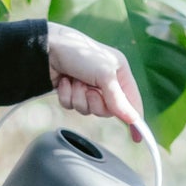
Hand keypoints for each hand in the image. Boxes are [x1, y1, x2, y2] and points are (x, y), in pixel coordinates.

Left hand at [47, 24, 144, 139]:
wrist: (47, 47)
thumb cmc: (80, 53)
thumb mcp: (104, 74)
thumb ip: (118, 99)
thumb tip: (133, 119)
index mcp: (119, 72)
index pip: (132, 101)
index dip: (135, 119)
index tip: (138, 138)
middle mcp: (106, 80)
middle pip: (107, 110)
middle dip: (95, 103)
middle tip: (89, 90)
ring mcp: (88, 86)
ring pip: (87, 110)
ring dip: (79, 97)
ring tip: (74, 81)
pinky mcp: (72, 91)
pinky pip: (72, 106)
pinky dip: (67, 96)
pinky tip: (64, 81)